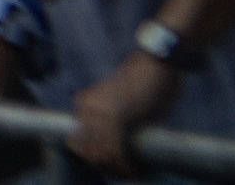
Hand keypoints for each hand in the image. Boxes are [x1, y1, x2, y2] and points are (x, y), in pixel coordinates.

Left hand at [68, 47, 184, 169]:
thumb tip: (113, 150)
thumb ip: (111, 120)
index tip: (112, 165)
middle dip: (106, 167)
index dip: (94, 159)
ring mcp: (100, 114)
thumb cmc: (146, 83)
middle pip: (88, 153)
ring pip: (101, 156)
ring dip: (117, 170)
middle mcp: (87, 109)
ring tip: (133, 173)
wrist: (157, 62)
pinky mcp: (117, 119)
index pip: (77, 143)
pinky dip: (127, 167)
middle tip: (125, 172)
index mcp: (85, 104)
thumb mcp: (121, 102)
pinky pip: (116, 153)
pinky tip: (137, 171)